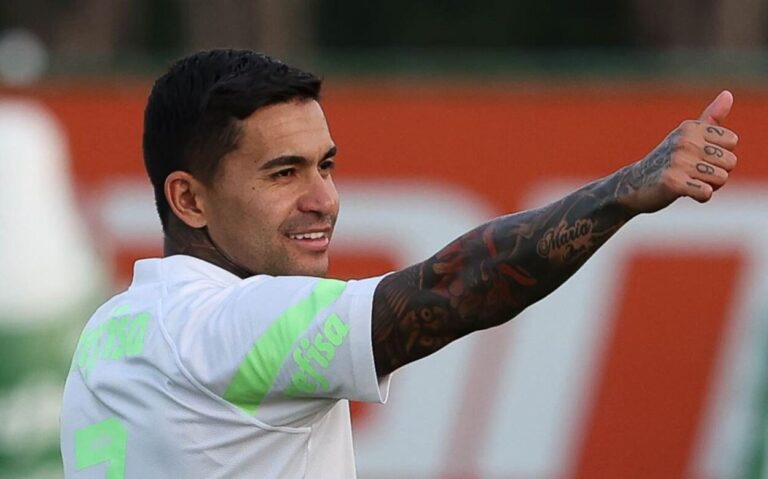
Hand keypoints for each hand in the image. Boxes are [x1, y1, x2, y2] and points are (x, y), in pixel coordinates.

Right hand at [616, 90, 738, 213]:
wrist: (633, 184)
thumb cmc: (665, 162)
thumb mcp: (686, 137)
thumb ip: (710, 118)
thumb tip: (728, 94)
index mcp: (690, 128)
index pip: (732, 141)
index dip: (719, 155)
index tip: (700, 158)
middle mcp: (685, 141)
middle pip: (730, 162)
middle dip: (717, 173)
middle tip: (694, 174)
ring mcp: (678, 161)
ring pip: (721, 178)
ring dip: (709, 186)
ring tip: (690, 183)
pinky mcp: (673, 182)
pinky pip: (706, 193)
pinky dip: (700, 197)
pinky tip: (685, 193)